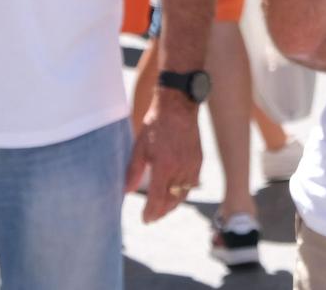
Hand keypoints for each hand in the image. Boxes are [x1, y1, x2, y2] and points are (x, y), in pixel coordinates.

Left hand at [126, 98, 202, 222]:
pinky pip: (192, 184)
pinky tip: (175, 193)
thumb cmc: (156, 124)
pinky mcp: (198, 160)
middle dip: (161, 212)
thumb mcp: (139, 147)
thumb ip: (133, 172)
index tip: (145, 219)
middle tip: (152, 217)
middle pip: (171, 200)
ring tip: (162, 209)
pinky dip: (183, 192)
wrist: (178, 106)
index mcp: (164, 167)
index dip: (150, 213)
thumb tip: (127, 191)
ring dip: (172, 204)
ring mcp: (192, 165)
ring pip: (183, 194)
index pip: (157, 200)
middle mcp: (180, 169)